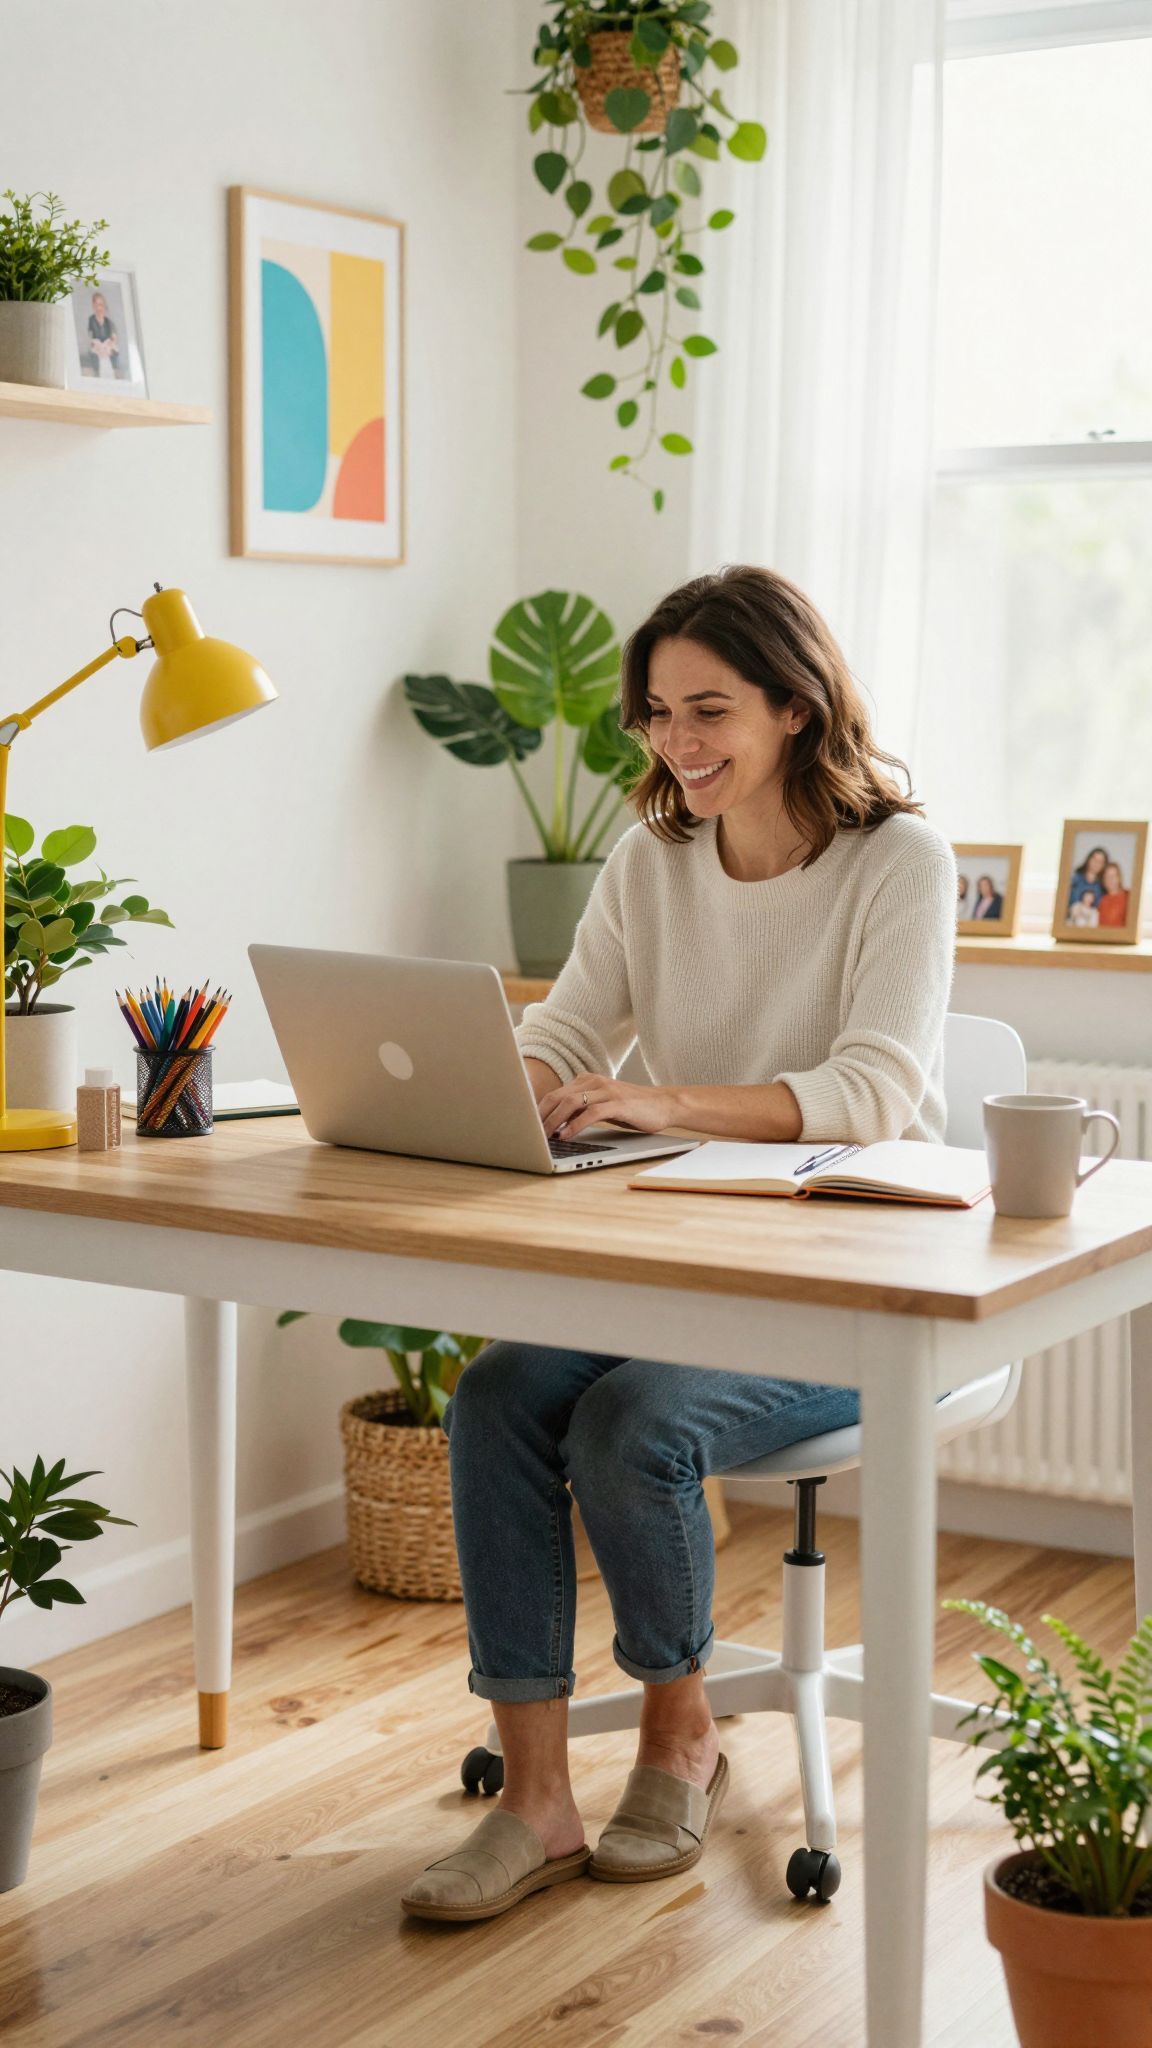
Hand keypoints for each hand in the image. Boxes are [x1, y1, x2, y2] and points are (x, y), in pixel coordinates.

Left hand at [538, 1070, 678, 1140]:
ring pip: (570, 1103)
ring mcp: (606, 1091)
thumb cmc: (631, 1108)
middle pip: (557, 1096)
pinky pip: (590, 1113)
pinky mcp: (618, 1103)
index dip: (537, 1110)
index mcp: (587, 1080)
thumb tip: (554, 1124)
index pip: (554, 1094)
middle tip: (528, 1133)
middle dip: (540, 1116)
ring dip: (554, 1121)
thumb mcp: (601, 1105)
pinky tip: (567, 1135)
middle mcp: (593, 1081)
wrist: (664, 1104)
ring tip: (544, 1136)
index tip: (525, 1125)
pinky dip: (575, 1125)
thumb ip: (580, 1109)